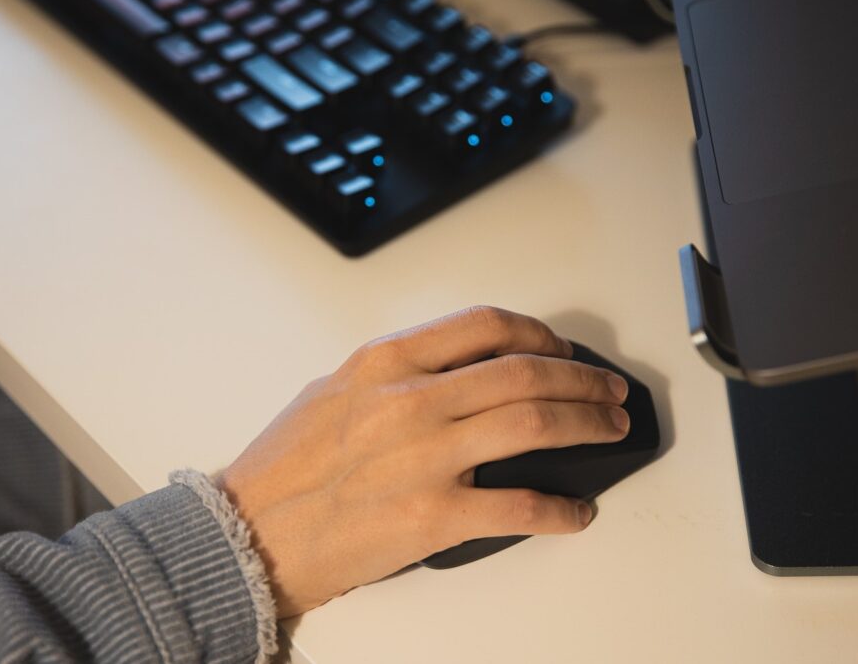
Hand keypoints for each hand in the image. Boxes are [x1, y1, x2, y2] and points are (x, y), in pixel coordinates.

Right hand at [218, 306, 629, 617]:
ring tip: (609, 429)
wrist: (249, 532)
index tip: (560, 349)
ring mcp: (425, 457)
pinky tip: (576, 514)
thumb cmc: (285, 467)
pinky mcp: (433, 516)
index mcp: (385, 362)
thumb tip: (463, 373)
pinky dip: (561, 511)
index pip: (484, 325)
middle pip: (525, 372)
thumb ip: (399, 373)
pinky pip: (520, 507)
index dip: (538, 334)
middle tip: (606, 391)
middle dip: (581, 378)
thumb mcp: (336, 391)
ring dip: (587, 424)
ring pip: (535, 424)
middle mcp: (410, 400)